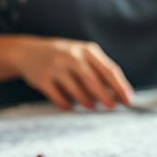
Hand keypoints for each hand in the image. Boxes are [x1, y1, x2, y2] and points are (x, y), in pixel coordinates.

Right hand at [15, 37, 133, 110]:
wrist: (28, 52)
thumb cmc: (64, 57)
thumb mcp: (82, 55)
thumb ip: (99, 71)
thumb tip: (117, 95)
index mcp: (87, 50)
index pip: (109, 70)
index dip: (120, 87)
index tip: (128, 100)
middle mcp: (72, 56)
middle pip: (93, 80)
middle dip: (105, 96)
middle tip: (112, 106)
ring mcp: (56, 67)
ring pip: (76, 90)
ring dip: (86, 101)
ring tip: (90, 105)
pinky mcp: (42, 79)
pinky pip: (58, 97)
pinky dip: (66, 104)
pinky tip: (70, 106)